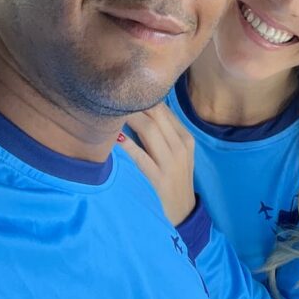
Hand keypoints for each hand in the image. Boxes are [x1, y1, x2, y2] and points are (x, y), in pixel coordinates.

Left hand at [118, 105, 197, 225]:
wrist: (183, 210)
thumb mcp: (177, 153)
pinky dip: (129, 145)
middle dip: (137, 102)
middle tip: (116, 93)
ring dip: (131, 118)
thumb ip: (164, 133)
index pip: (164, 110)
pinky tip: (116, 137)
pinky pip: (142, 158)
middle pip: (157, 116)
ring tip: (113, 109)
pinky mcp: (160, 179)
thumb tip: (141, 111)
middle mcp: (180, 146)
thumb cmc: (176, 177)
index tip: (126, 88)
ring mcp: (171, 163)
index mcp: (185, 138)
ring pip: (150, 131)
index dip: (145, 96)